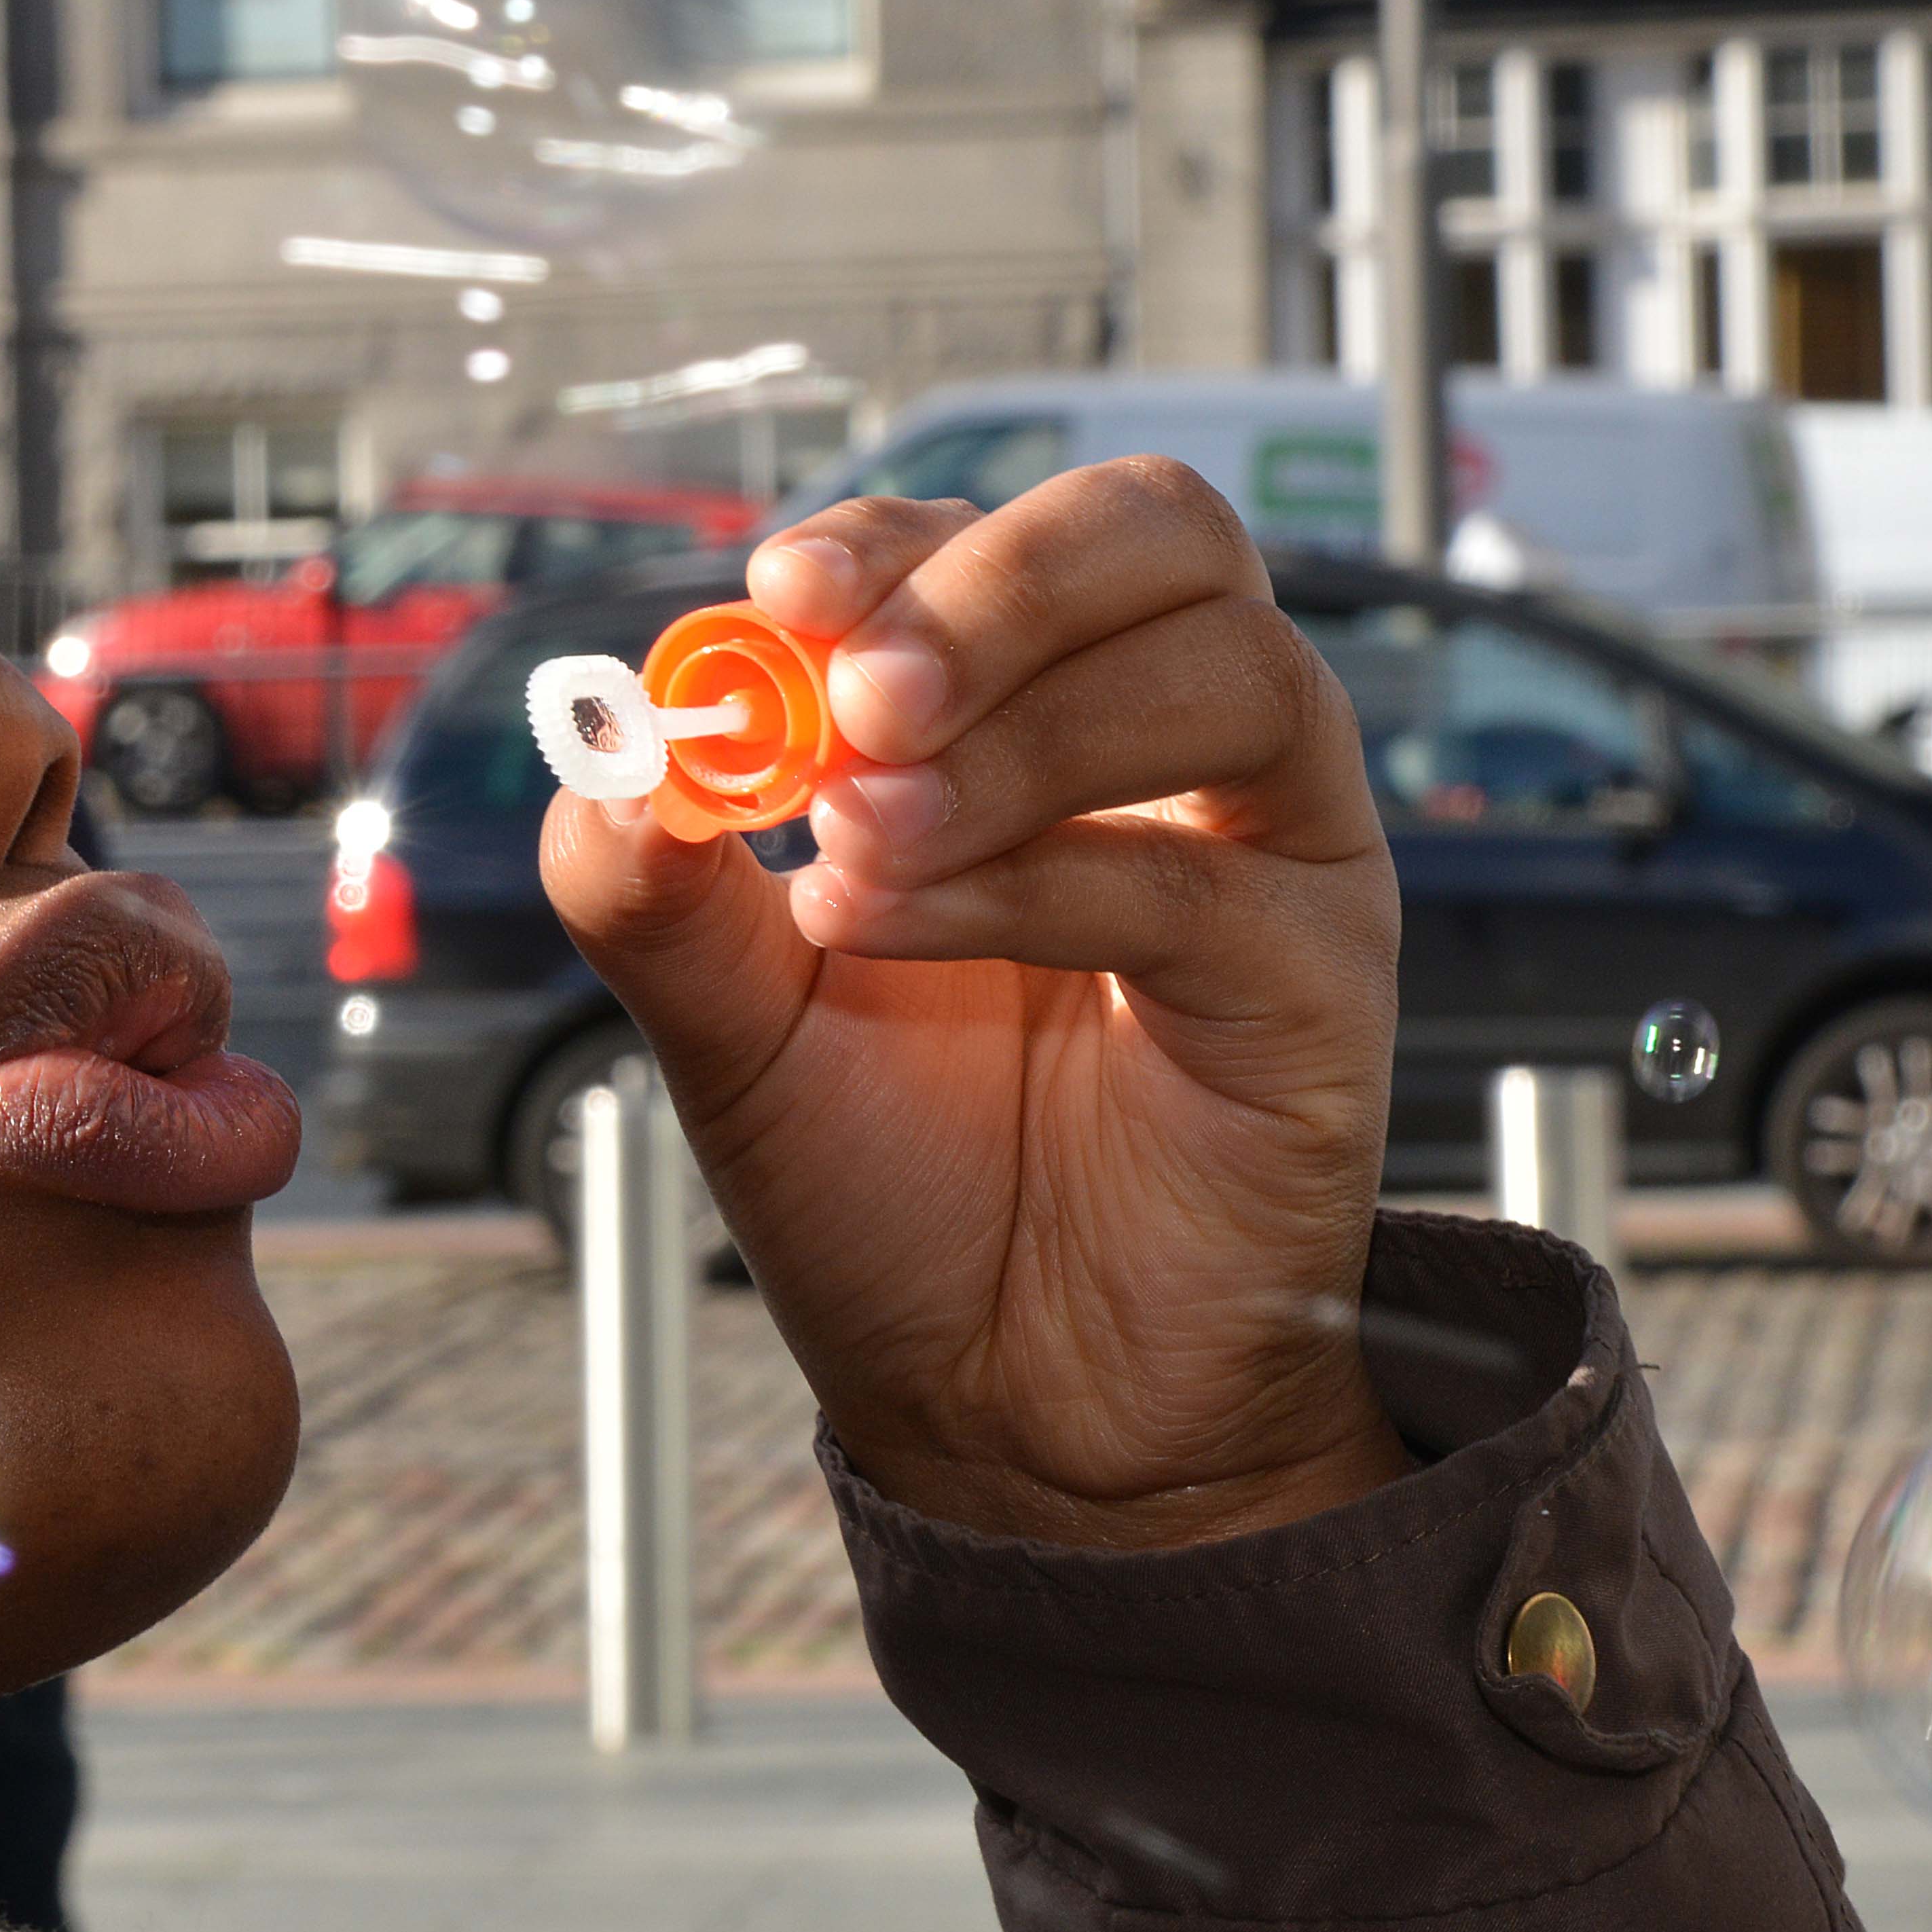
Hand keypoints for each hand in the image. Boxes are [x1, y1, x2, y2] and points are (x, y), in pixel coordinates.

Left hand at [539, 462, 1411, 1550]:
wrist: (1004, 1399)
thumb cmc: (893, 1188)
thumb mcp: (726, 1022)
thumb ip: (657, 883)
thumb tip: (605, 749)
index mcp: (1035, 711)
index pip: (996, 536)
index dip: (892, 541)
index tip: (778, 594)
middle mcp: (1173, 746)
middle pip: (1161, 532)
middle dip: (994, 588)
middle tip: (853, 697)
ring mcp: (1272, 847)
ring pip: (1218, 669)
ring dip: (1014, 736)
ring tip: (860, 844)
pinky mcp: (1326, 973)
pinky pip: (1198, 878)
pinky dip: (1029, 881)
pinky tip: (893, 928)